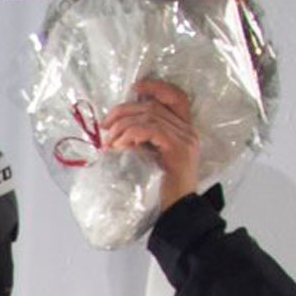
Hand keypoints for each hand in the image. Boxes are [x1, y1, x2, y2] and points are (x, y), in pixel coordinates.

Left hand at [101, 77, 200, 211]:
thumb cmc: (162, 185)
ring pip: (149, 116)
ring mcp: (185, 139)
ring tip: (110, 141)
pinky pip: (150, 130)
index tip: (134, 87)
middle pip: (153, 106)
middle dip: (124, 111)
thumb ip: (144, 138)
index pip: (177, 97)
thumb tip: (118, 126)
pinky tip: (120, 146)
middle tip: (106, 126)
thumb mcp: (152, 156)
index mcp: (185, 129)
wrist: (178, 209)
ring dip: (123, 126)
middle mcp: (189, 130)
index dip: (156, 86)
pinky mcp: (178, 149)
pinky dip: (131, 134)